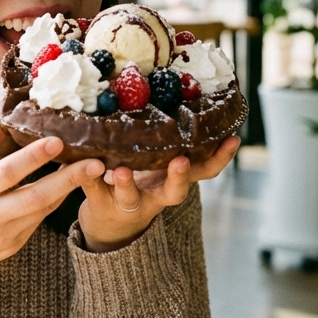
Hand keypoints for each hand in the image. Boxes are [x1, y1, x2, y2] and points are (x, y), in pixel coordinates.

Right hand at [0, 117, 103, 282]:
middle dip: (67, 180)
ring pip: (41, 211)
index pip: (5, 173)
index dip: (32, 158)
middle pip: (33, 197)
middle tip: (96, 163)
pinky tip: (66, 187)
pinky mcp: (11, 248)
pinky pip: (37, 222)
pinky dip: (52, 203)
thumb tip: (2, 111)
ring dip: (66, 190)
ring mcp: (1, 236)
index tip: (58, 141)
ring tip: (90, 169)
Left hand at [77, 136, 240, 253]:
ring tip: (123, 170)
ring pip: (130, 196)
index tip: (232, 138)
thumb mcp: (157, 166)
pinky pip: (92, 189)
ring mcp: (128, 202)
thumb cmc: (139, 182)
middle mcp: (155, 195)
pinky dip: (88, 176)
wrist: (109, 225)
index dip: (220, 157)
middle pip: (174, 192)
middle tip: (180, 160)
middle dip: (179, 176)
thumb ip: (167, 142)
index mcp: (172, 181)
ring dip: (128, 184)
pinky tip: (85, 164)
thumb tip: (180, 92)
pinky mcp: (99, 203)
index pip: (203, 171)